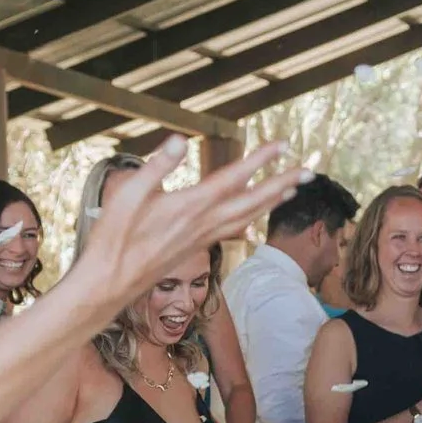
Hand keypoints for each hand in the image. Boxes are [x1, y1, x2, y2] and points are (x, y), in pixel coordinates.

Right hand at [64, 137, 293, 311]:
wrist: (111, 283)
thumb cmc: (114, 238)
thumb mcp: (126, 194)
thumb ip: (156, 167)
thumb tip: (180, 140)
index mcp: (191, 205)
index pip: (234, 177)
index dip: (260, 159)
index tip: (283, 144)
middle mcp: (205, 222)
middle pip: (254, 200)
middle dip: (283, 183)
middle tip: (311, 170)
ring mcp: (203, 237)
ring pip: (249, 216)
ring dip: (274, 200)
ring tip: (294, 187)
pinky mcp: (198, 246)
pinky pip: (234, 229)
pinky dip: (252, 219)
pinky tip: (257, 218)